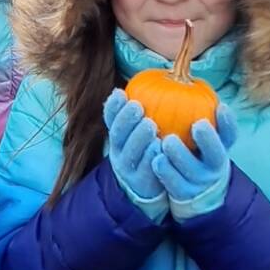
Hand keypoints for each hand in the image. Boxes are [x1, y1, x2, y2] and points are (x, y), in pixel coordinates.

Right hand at [103, 89, 166, 220]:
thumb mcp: (139, 134)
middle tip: (137, 106)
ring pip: (131, 152)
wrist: (145, 189)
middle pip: (118, 135)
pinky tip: (160, 147)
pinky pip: (146, 170)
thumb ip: (143, 114)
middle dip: (125, 119)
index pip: (110, 120)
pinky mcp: (142, 182)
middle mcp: (118, 152)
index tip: (121, 92)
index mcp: (117, 137)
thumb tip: (157, 80)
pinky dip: (152, 157)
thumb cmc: (146, 152)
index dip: (113, 107)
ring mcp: (128, 168)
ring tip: (150, 125)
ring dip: (139, 138)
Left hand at [151, 109, 236, 221]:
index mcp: (220, 148)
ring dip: (180, 156)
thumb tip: (181, 75)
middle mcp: (214, 165)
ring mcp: (199, 181)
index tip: (221, 106)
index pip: (230, 135)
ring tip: (167, 141)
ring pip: (192, 170)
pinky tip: (154, 158)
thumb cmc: (193, 149)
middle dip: (209, 140)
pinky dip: (164, 171)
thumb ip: (194, 111)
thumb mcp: (199, 133)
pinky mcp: (183, 193)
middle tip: (198, 125)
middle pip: (216, 155)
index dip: (228, 122)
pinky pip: (173, 183)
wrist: (194, 188)